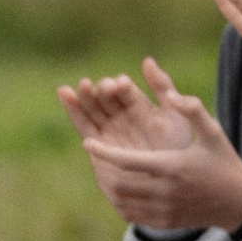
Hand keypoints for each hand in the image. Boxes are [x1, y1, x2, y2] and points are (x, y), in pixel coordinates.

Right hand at [57, 68, 188, 152]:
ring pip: (92, 109)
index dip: (121, 87)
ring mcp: (108, 129)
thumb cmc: (176, 147)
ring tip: (81, 86)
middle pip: (106, 99)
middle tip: (96, 84)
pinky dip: (74, 110)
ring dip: (84, 96)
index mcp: (141, 108)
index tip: (119, 82)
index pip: (126, 93)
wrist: (169, 180)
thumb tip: (147, 60)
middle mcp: (122, 116)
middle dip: (100, 90)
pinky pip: (83, 124)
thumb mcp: (174, 114)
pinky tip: (65, 93)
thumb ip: (162, 87)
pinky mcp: (96, 143)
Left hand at [66, 60, 241, 231]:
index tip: (88, 142)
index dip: (104, 152)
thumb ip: (191, 110)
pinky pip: (130, 214)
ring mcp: (164, 209)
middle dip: (101, 167)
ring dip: (107, 184)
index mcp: (174, 166)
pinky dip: (118, 200)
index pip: (128, 161)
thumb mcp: (213, 131)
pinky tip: (117, 187)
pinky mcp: (163, 222)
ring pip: (120, 200)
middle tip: (93, 155)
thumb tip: (171, 93)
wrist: (239, 202)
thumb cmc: (224, 160)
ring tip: (102, 169)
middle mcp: (166, 191)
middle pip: (119, 182)